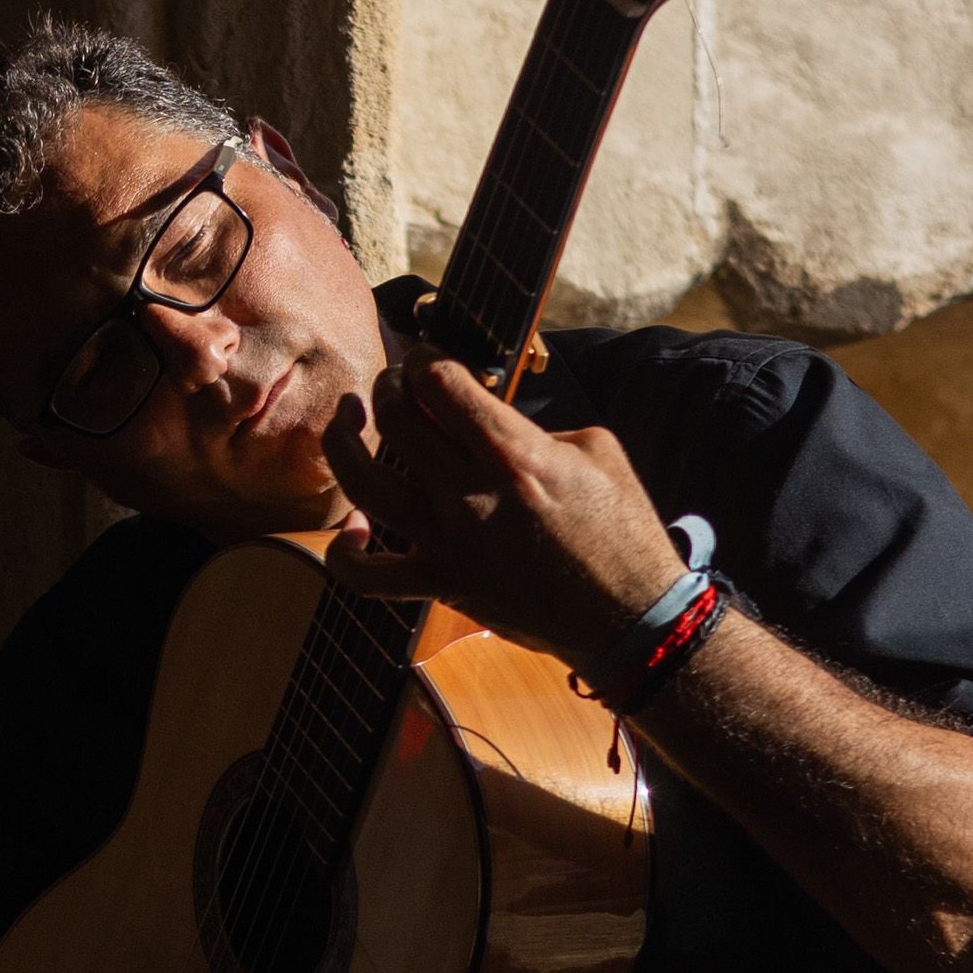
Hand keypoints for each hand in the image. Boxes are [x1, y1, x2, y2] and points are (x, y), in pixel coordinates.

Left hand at [321, 354, 684, 664]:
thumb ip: (534, 426)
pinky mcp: (441, 584)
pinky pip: (367, 575)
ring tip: (348, 421)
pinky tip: (353, 529)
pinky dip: (345, 553)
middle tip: (396, 383)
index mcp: (513, 452)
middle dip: (389, 386)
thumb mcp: (596, 450)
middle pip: (395, 418)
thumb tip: (491, 417)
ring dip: (343, 442)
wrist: (629, 615)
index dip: (424, 358)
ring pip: (363, 482)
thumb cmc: (622, 528)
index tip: (427, 358)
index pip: (440, 382)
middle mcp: (470, 493)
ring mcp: (448, 542)